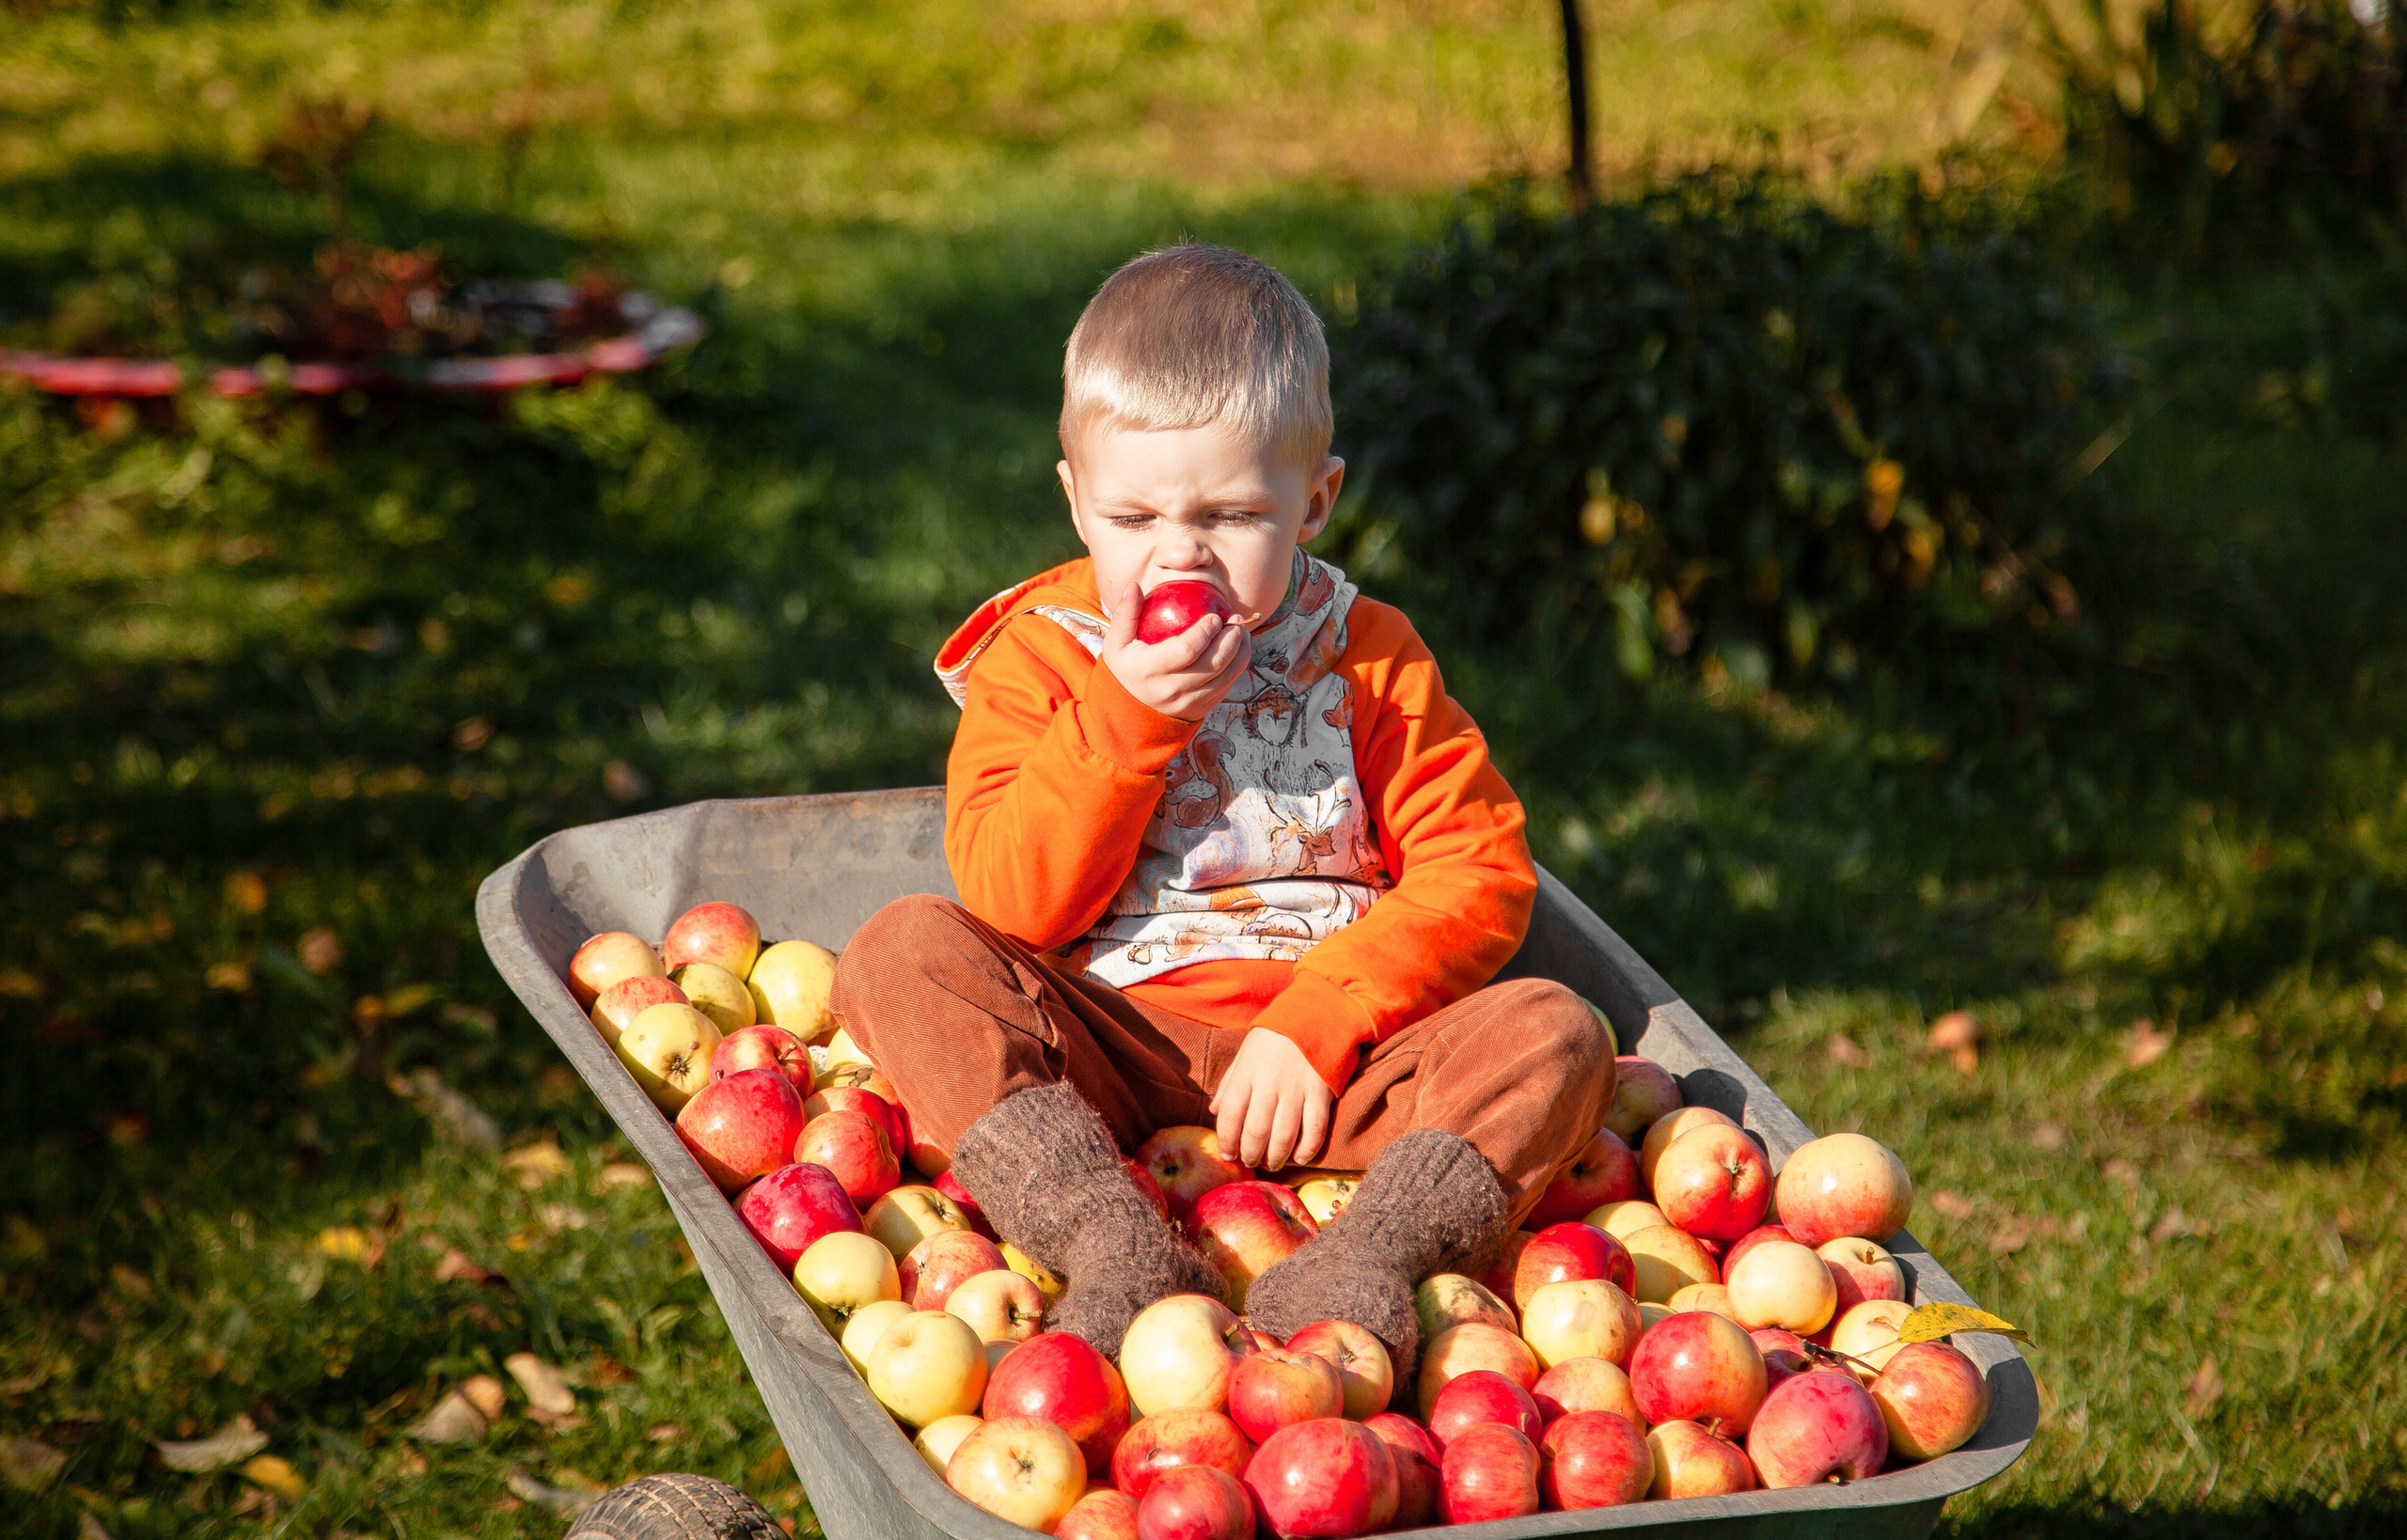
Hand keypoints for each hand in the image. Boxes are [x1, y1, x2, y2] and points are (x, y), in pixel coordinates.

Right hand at [1099, 570, 1254, 721]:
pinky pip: (1226, 687)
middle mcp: (1172, 690)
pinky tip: (1237, 649)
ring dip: (1240, 652)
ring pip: (1226, 677)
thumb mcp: (1117, 642)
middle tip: (1235, 620)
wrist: (1130, 710)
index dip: (1205, 632)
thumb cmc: (1126, 667)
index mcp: (1151, 670)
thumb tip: (1133, 585)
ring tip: (1241, 631)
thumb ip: (1126, 613)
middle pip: (1213, 664)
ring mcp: (1188, 703)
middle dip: (1231, 639)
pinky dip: (1236, 667)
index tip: (1214, 617)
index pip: (1186, 650)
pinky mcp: (1201, 709)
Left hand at [1209, 1028, 1331, 1172]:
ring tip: (1272, 1164)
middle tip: (1250, 1162)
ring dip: (1276, 1157)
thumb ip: (1230, 1083)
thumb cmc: (1275, 1037)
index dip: (1226, 1141)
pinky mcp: (1321, 1092)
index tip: (1227, 1155)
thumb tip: (1214, 1112)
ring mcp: (1297, 1088)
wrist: (1315, 1014)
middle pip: (1256, 1131)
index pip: (1230, 1115)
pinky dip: (1307, 1149)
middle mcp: (1269, 1083)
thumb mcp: (1245, 1053)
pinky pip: (1315, 1128)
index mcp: (1247, 1072)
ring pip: (1284, 1135)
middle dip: (1250, 1154)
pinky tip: (1300, 1157)